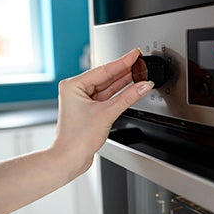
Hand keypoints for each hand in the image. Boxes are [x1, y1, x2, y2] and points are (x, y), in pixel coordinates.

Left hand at [52, 48, 153, 174]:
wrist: (70, 159)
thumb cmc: (76, 139)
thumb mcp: (106, 113)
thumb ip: (128, 98)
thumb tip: (143, 85)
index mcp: (73, 85)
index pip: (103, 69)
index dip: (122, 62)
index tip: (135, 54)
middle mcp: (76, 91)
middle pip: (106, 77)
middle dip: (124, 71)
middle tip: (140, 62)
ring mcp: (83, 101)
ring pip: (108, 87)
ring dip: (123, 82)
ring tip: (139, 73)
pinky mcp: (90, 110)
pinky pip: (107, 97)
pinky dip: (119, 94)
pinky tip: (131, 88)